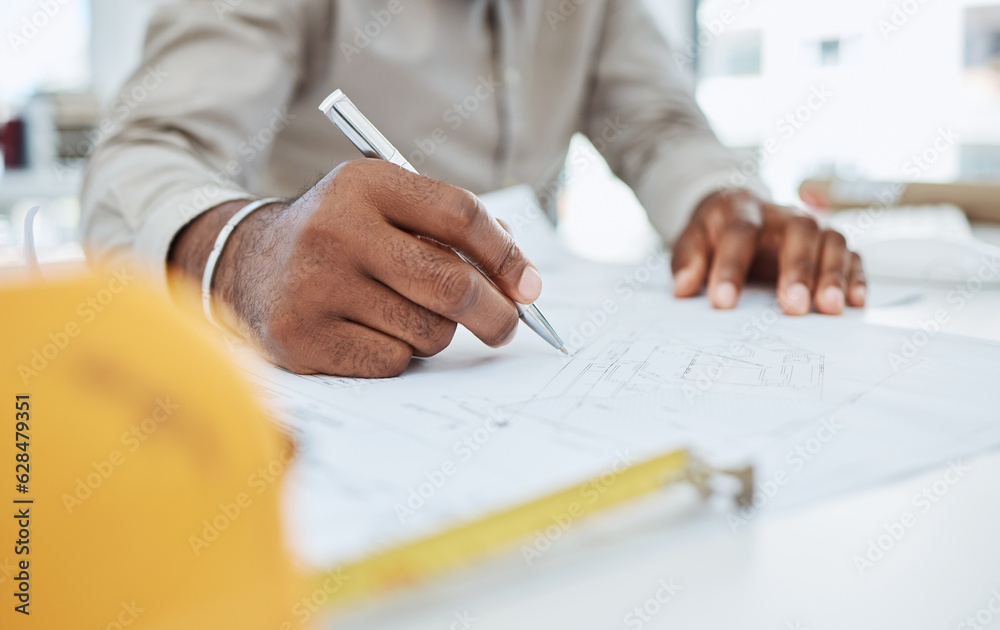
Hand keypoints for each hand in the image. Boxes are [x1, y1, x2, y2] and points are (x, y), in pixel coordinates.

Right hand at [169, 159, 542, 376]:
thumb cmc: (342, 237)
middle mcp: (336, 229)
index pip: (460, 215)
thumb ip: (451, 231)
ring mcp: (316, 286)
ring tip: (402, 313)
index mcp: (364, 183)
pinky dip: (398, 355)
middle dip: (496, 313)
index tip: (530, 287)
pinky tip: (368, 333)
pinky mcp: (302, 338)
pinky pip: (393, 362)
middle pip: (451, 283)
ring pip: (428, 331)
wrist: (247, 264)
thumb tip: (521, 281)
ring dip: (434, 332)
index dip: (506, 255)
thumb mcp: (386, 208)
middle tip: (507, 326)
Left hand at [671, 190, 864, 314]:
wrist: (736, 213)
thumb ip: (687, 260)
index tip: (723, 302)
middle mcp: (781, 214)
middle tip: (793, 307)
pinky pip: (850, 255)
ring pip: (830, 241)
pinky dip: (855, 276)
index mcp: (742, 209)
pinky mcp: (829, 244)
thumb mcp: (691, 239)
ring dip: (832, 275)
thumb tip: (683, 287)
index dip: (731, 267)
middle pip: (798, 232)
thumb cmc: (716, 234)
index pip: (739, 232)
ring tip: (830, 308)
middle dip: (797, 270)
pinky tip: (855, 302)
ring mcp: (810, 227)